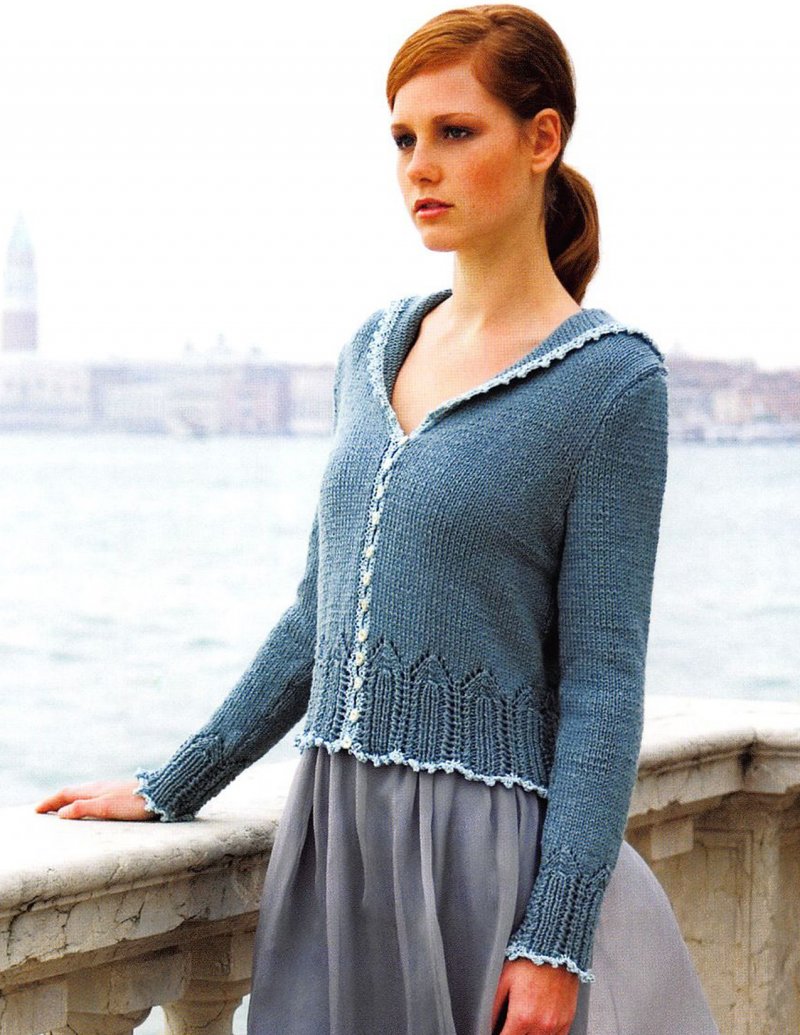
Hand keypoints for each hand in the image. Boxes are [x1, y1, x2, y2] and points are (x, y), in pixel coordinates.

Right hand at [34, 779, 158, 820]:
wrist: (162, 793)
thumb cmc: (134, 803)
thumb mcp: (106, 808)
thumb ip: (84, 808)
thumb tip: (60, 813)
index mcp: (93, 790)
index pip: (65, 794)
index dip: (50, 802)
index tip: (36, 810)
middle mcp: (99, 787)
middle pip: (72, 792)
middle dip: (56, 800)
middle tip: (43, 809)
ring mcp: (109, 789)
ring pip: (83, 793)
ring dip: (68, 800)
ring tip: (60, 809)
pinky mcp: (119, 794)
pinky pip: (93, 796)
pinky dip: (82, 801)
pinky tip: (88, 807)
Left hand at [491, 958, 578, 1034]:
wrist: (555, 946)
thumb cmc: (530, 959)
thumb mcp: (504, 980)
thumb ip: (495, 1006)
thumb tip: (491, 1022)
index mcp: (522, 1016)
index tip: (498, 1031)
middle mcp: (541, 1024)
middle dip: (514, 1034)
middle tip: (511, 1025)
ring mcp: (556, 1024)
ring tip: (525, 1024)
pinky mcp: (568, 1019)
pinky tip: (539, 1027)